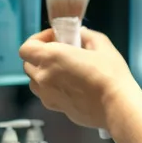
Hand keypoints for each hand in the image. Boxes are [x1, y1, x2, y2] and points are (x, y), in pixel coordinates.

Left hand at [19, 28, 141, 130]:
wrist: (116, 105)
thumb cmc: (110, 73)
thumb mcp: (102, 45)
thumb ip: (86, 36)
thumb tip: (80, 34)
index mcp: (51, 57)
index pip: (26, 48)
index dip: (37, 40)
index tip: (54, 38)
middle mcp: (43, 77)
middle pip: (28, 64)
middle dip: (40, 56)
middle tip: (60, 52)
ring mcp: (47, 95)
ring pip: (34, 82)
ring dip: (43, 73)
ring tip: (63, 70)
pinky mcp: (56, 108)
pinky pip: (46, 95)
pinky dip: (51, 88)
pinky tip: (70, 86)